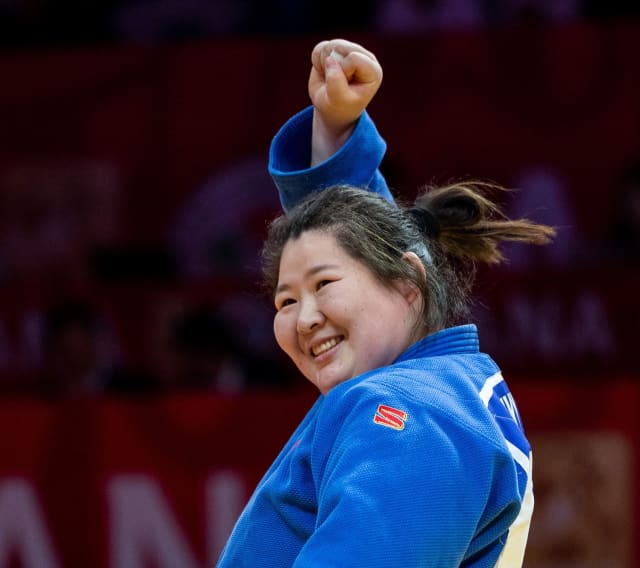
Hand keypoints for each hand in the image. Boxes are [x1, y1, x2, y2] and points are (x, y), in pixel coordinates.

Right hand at [309, 39, 382, 164]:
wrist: (331, 109)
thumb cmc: (339, 107)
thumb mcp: (338, 101)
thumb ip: (335, 82)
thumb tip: (329, 58)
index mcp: (373, 70)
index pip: (353, 58)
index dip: (343, 73)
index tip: (345, 88)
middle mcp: (365, 56)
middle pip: (341, 48)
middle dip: (333, 67)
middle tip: (337, 83)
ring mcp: (350, 50)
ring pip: (330, 45)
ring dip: (324, 64)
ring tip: (330, 78)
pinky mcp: (336, 48)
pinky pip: (320, 47)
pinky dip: (317, 61)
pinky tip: (325, 71)